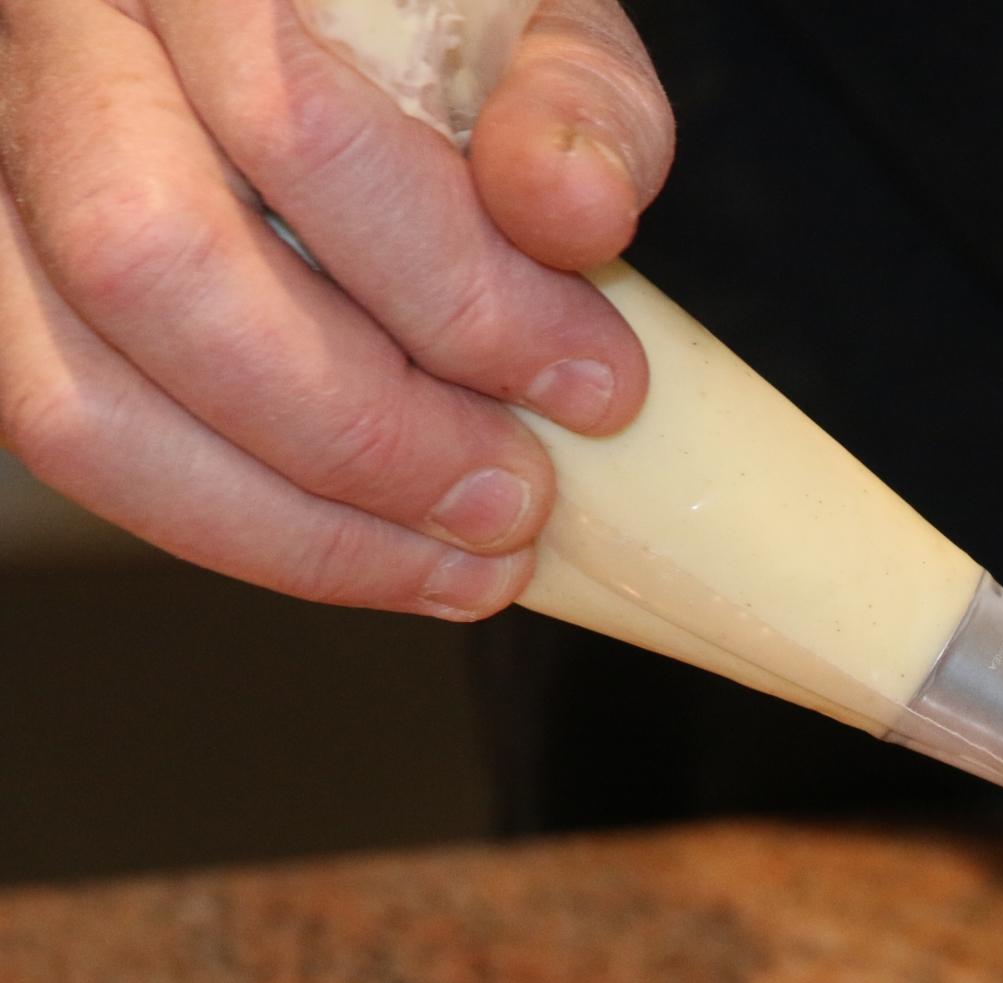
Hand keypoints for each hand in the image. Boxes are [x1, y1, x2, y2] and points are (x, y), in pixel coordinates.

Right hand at [0, 0, 671, 616]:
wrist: (324, 37)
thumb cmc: (433, 30)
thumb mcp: (532, 25)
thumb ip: (572, 99)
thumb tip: (572, 209)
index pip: (296, 127)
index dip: (459, 291)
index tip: (594, 386)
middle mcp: (52, 46)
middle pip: (154, 267)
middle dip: (363, 430)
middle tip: (514, 498)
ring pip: (72, 394)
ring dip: (288, 520)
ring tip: (460, 559)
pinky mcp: (2, 288)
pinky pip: (70, 438)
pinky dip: (230, 523)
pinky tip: (367, 549)